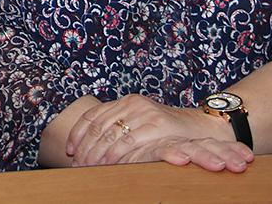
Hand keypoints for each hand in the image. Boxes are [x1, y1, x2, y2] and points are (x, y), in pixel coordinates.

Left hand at [67, 94, 241, 166]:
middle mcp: (133, 103)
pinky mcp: (156, 124)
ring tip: (88, 169)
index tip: (70, 150)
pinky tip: (109, 167)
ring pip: (110, 135)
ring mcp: (144, 113)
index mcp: (125, 101)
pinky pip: (129, 143)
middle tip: (77, 166)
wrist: (201, 128)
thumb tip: (89, 147)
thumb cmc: (167, 131)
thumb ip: (120, 127)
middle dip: (85, 149)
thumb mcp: (140, 123)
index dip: (78, 133)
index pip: (93, 115)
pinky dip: (115, 156)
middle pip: (99, 127)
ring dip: (96, 155)